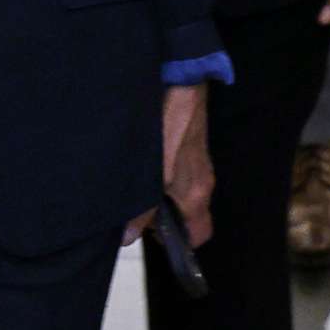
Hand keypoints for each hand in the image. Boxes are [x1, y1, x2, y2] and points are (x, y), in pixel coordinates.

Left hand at [139, 84, 213, 249]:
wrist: (183, 85)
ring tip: (137, 186)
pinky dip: (163, 176)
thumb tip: (128, 236)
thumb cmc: (173, 126)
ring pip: (181, 193)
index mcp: (196, 195)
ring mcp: (198, 164)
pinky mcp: (190, 147)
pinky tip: (143, 164)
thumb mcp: (153, 173)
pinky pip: (178, 172)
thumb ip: (141, 207)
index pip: (200, 235)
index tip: (157, 237)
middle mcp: (202, 182)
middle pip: (189, 215)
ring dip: (161, 196)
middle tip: (139, 211)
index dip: (181, 244)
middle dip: (165, 218)